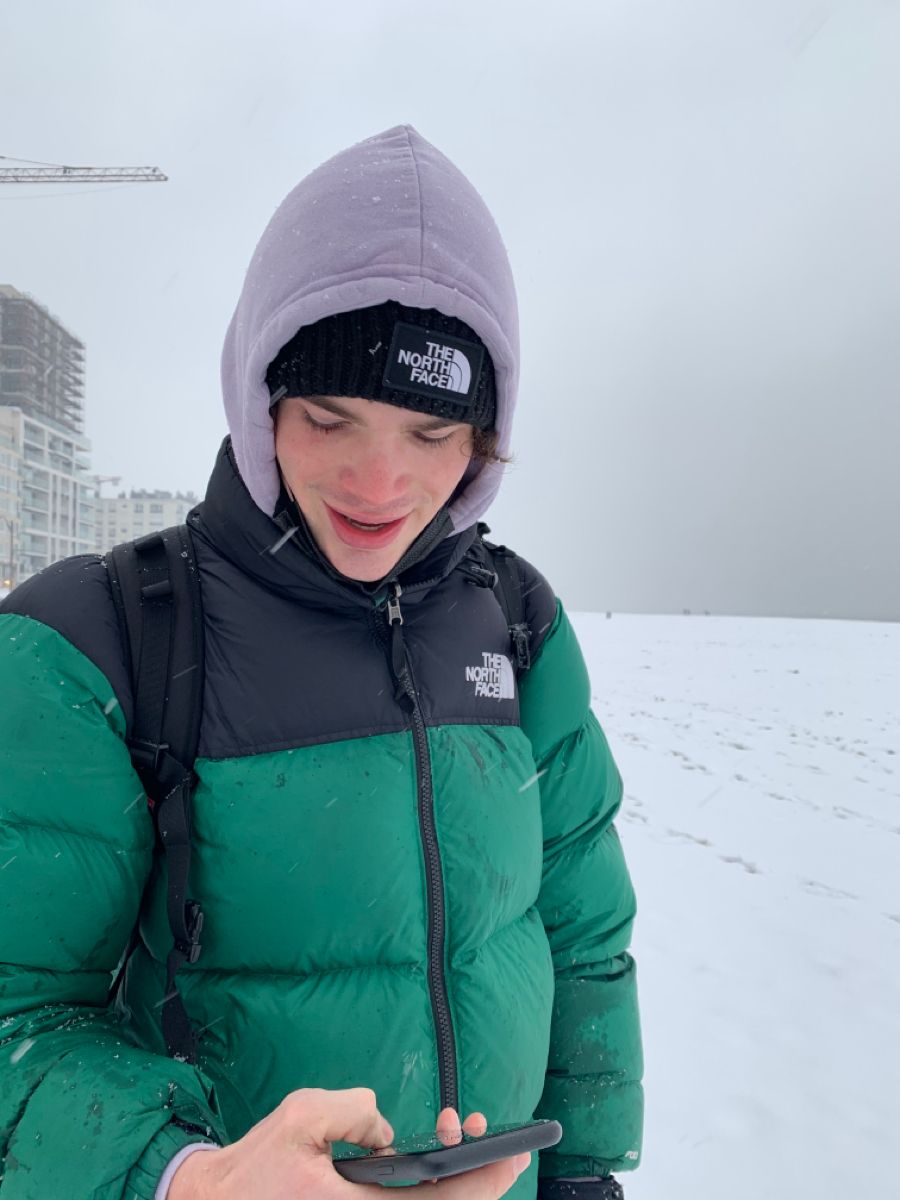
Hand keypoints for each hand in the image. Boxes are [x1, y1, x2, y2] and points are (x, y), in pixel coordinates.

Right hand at [168, 1088, 529, 1198]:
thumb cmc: (253, 1167)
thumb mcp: (301, 1117)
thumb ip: (353, 1111)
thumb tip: (385, 1131)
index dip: (484, 1180)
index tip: (511, 1153)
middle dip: (477, 1176)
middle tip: (489, 1135)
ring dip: (451, 1180)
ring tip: (455, 1132)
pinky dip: (427, 1187)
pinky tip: (427, 1155)